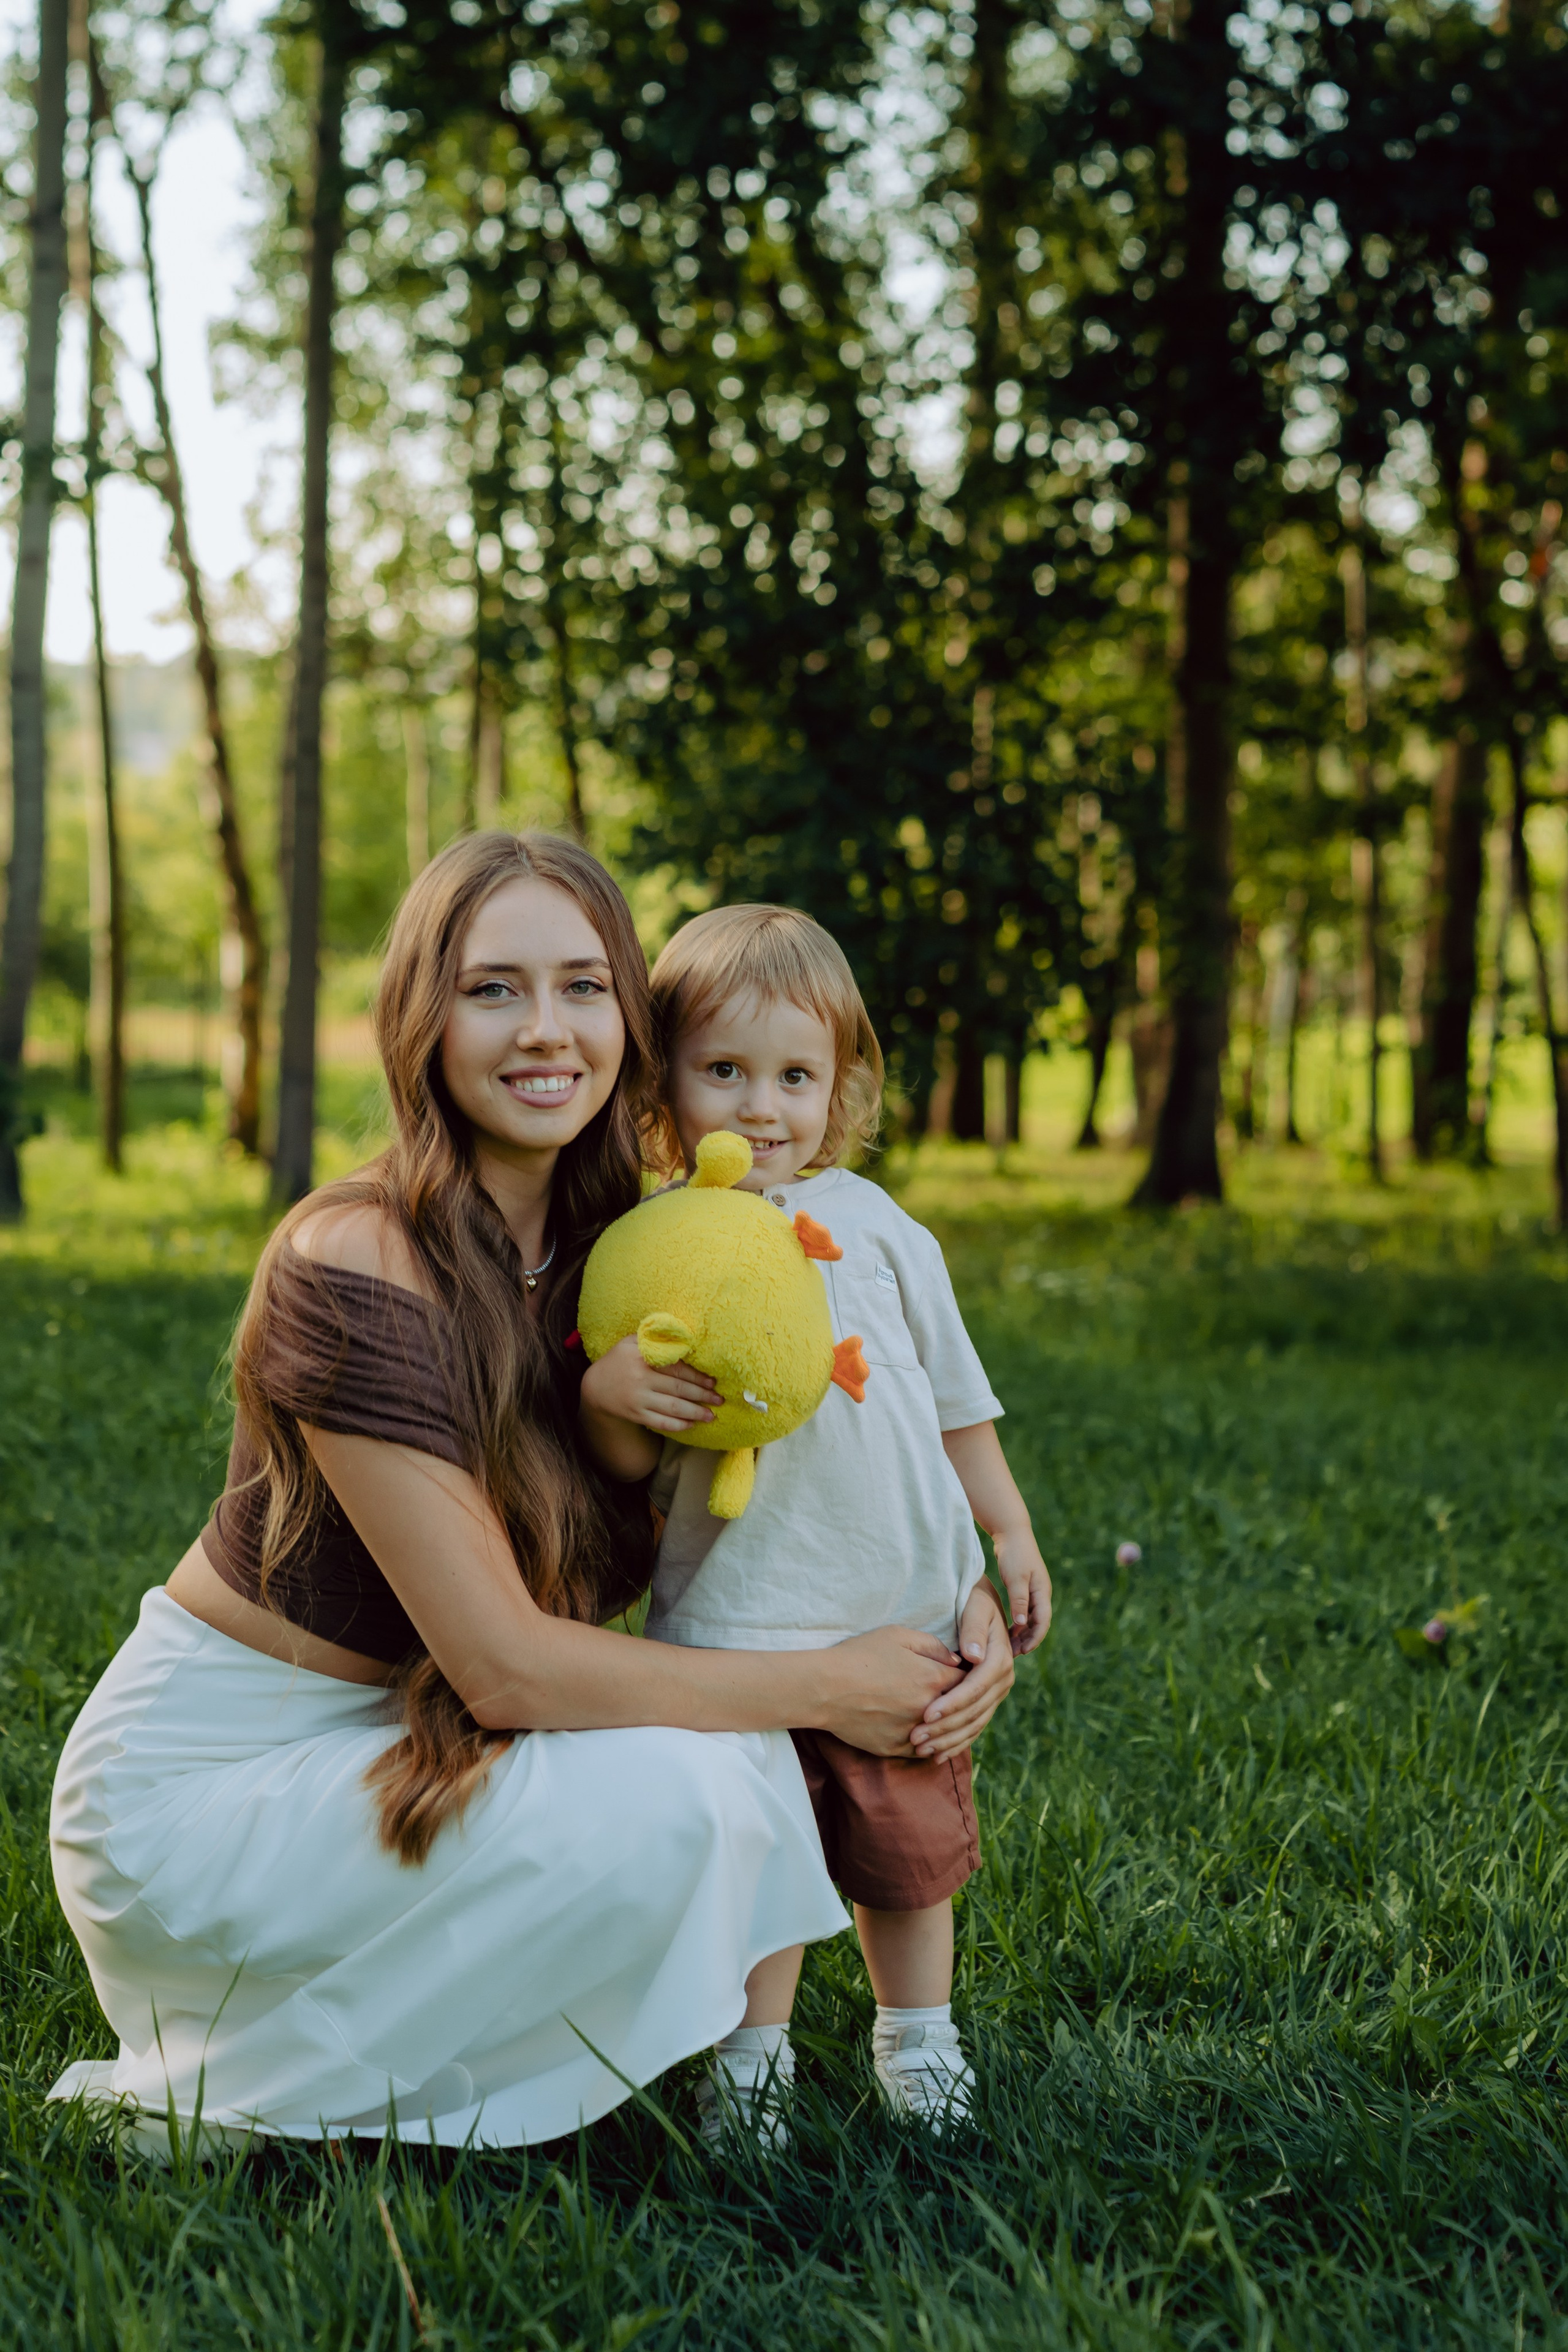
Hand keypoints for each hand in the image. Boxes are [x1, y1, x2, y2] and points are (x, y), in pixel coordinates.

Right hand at [579, 1334, 720, 1436]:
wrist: (595, 1387)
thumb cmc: (620, 1361)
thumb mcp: (631, 1342)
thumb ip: (654, 1338)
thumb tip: (683, 1336)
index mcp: (641, 1357)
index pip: (675, 1368)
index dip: (696, 1376)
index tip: (712, 1381)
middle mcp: (640, 1379)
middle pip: (678, 1388)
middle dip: (702, 1395)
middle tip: (719, 1400)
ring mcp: (637, 1399)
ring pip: (672, 1408)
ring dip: (695, 1413)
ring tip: (711, 1416)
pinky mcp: (635, 1415)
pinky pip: (661, 1422)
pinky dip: (678, 1425)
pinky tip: (691, 1424)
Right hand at [817, 1625, 964, 1756]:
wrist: (825, 1688)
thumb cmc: (859, 1655)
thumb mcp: (897, 1636)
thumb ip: (932, 1646)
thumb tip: (956, 1661)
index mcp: (932, 1677)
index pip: (966, 1681)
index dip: (967, 1677)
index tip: (965, 1676)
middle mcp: (928, 1708)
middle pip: (958, 1710)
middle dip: (960, 1704)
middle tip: (960, 1700)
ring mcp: (912, 1731)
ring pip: (941, 1734)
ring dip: (944, 1728)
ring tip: (944, 1721)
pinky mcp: (894, 1748)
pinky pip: (920, 1751)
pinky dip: (925, 1744)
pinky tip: (924, 1736)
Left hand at [909, 1581, 1013, 1762]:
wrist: (982, 1606)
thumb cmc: (973, 1603)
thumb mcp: (975, 1607)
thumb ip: (973, 1629)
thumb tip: (973, 1655)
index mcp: (1000, 1658)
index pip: (975, 1687)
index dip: (952, 1702)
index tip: (926, 1713)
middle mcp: (1003, 1679)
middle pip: (974, 1711)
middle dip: (945, 1727)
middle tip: (916, 1737)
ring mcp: (997, 1693)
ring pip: (974, 1724)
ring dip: (948, 1739)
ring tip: (921, 1749)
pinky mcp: (988, 1701)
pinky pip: (974, 1727)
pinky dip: (956, 1742)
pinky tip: (937, 1755)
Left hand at [993, 1526, 1052, 1654]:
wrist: (1011, 1533)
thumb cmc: (1014, 1554)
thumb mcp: (1015, 1578)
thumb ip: (1019, 1601)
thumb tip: (1021, 1625)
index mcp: (1042, 1592)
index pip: (1043, 1622)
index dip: (1035, 1639)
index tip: (1023, 1652)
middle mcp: (1041, 1594)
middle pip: (1038, 1624)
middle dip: (1028, 1641)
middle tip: (1012, 1655)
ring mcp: (1033, 1592)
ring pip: (1030, 1620)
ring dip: (1021, 1634)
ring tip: (1008, 1647)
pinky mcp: (1024, 1590)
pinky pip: (1023, 1613)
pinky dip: (1017, 1624)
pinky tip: (1006, 1631)